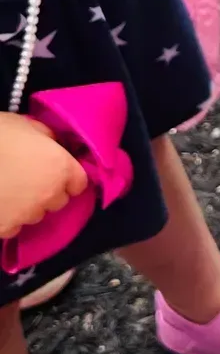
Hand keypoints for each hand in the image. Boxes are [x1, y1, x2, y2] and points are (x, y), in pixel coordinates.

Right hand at [0, 113, 88, 241]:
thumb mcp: (26, 125)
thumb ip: (47, 138)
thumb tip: (54, 144)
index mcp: (60, 167)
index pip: (79, 183)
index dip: (67, 176)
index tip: (53, 170)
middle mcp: (49, 195)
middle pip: (58, 201)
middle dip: (47, 191)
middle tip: (26, 178)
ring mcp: (26, 215)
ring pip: (35, 215)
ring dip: (28, 206)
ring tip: (8, 190)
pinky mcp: (5, 228)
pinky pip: (14, 227)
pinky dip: (8, 218)